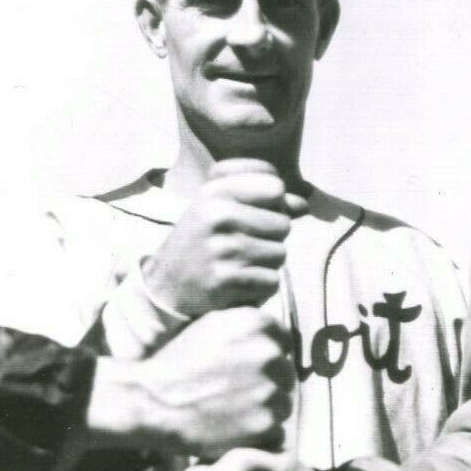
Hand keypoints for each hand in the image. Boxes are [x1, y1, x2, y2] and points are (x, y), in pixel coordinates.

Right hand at [86, 307, 294, 455]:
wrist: (151, 400)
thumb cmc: (177, 362)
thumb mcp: (210, 326)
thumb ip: (245, 325)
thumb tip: (273, 331)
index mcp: (258, 323)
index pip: (282, 342)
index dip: (264, 358)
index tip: (244, 369)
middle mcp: (269, 352)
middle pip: (285, 373)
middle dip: (267, 383)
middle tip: (234, 393)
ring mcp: (270, 388)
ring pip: (283, 402)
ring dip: (264, 409)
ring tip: (231, 411)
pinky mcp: (265, 422)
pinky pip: (276, 430)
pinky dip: (257, 433)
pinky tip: (231, 427)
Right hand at [142, 159, 308, 317]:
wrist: (166, 285)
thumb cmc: (202, 240)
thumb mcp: (221, 209)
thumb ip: (263, 200)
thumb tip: (303, 204)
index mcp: (215, 191)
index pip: (274, 185)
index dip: (274, 201)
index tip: (255, 211)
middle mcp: (217, 215)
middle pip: (283, 222)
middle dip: (271, 237)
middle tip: (243, 244)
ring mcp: (222, 248)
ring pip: (280, 253)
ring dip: (267, 263)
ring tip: (240, 263)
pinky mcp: (226, 280)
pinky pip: (271, 281)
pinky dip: (260, 286)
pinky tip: (238, 282)